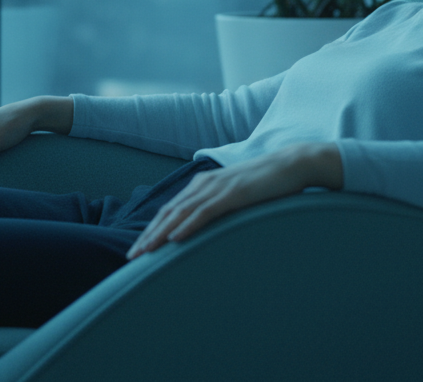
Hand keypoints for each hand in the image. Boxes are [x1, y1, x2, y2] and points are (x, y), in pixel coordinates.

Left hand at [126, 142, 340, 259]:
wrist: (290, 165)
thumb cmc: (264, 183)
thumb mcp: (234, 195)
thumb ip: (217, 207)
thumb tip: (204, 226)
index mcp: (201, 185)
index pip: (169, 211)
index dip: (151, 230)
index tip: (138, 250)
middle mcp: (203, 185)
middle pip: (168, 213)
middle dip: (148, 236)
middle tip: (131, 257)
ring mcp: (217, 188)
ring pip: (181, 214)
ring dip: (160, 234)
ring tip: (145, 252)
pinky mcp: (232, 194)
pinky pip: (204, 212)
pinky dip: (187, 225)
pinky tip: (175, 238)